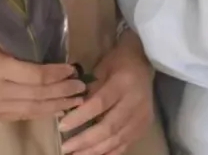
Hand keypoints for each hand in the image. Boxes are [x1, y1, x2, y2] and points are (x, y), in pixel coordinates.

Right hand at [0, 39, 86, 121]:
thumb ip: (18, 52)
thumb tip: (47, 55)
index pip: (36, 75)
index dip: (57, 74)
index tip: (72, 69)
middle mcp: (0, 90)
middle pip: (39, 94)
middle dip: (63, 91)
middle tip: (82, 87)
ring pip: (34, 109)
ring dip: (58, 105)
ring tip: (76, 100)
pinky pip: (24, 115)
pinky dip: (42, 112)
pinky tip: (56, 108)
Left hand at [59, 32, 154, 154]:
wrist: (146, 61)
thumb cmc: (120, 61)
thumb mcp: (103, 67)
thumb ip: (91, 88)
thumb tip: (72, 109)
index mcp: (123, 83)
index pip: (99, 104)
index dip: (80, 117)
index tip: (62, 126)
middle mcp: (135, 102)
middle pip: (109, 127)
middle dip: (85, 140)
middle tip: (66, 148)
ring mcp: (142, 117)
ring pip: (117, 139)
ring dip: (95, 150)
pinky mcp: (144, 126)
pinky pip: (125, 144)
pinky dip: (109, 152)